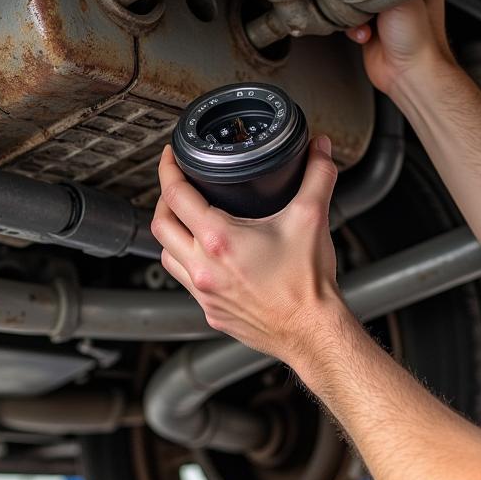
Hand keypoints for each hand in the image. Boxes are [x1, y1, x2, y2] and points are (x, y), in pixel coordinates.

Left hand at [150, 138, 350, 368]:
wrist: (312, 331)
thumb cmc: (308, 284)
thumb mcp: (312, 218)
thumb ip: (317, 176)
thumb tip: (320, 148)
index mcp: (219, 240)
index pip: (176, 195)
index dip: (168, 169)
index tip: (171, 157)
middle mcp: (203, 268)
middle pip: (160, 225)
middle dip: (165, 199)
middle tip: (178, 185)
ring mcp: (204, 293)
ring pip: (167, 255)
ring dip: (172, 234)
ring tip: (188, 220)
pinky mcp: (211, 311)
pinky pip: (185, 281)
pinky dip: (187, 262)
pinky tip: (207, 257)